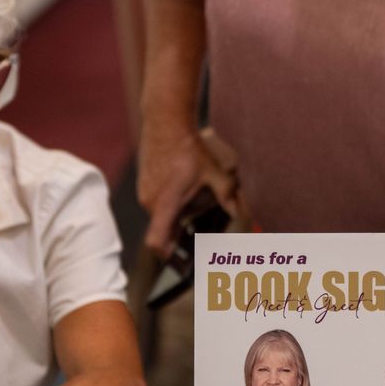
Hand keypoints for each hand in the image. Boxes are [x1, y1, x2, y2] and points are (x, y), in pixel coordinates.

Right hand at [138, 123, 241, 252]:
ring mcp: (145, 192)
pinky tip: (186, 194)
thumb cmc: (188, 148)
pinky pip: (157, 203)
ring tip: (195, 211)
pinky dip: (170, 206)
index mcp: (166, 204)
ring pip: (161, 216)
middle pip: (164, 230)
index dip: (166, 256)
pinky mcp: (145, 184)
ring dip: (177, 219)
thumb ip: (227, 195)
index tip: (179, 264)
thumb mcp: (214, 173)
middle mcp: (151, 202)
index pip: (157, 241)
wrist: (165, 122)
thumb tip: (240, 213)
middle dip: (180, 239)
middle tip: (198, 245)